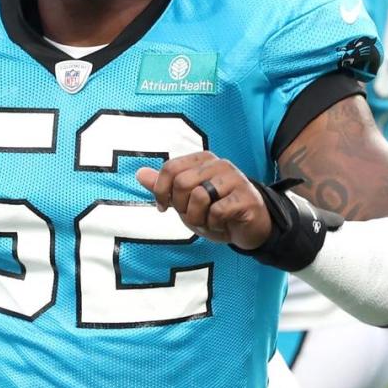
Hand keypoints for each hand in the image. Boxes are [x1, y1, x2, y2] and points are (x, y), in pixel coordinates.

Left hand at [136, 152, 272, 251]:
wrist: (248, 227)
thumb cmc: (215, 211)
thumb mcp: (184, 200)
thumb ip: (163, 186)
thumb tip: (139, 173)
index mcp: (202, 160)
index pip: (170, 168)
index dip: (161, 191)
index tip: (164, 207)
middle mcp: (219, 164)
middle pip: (182, 182)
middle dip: (181, 207)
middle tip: (192, 215)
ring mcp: (234, 179)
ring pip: (199, 196)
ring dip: (197, 218)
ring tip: (207, 220)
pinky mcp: (245, 198)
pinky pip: (217, 212)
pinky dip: (213, 224)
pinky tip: (220, 224)